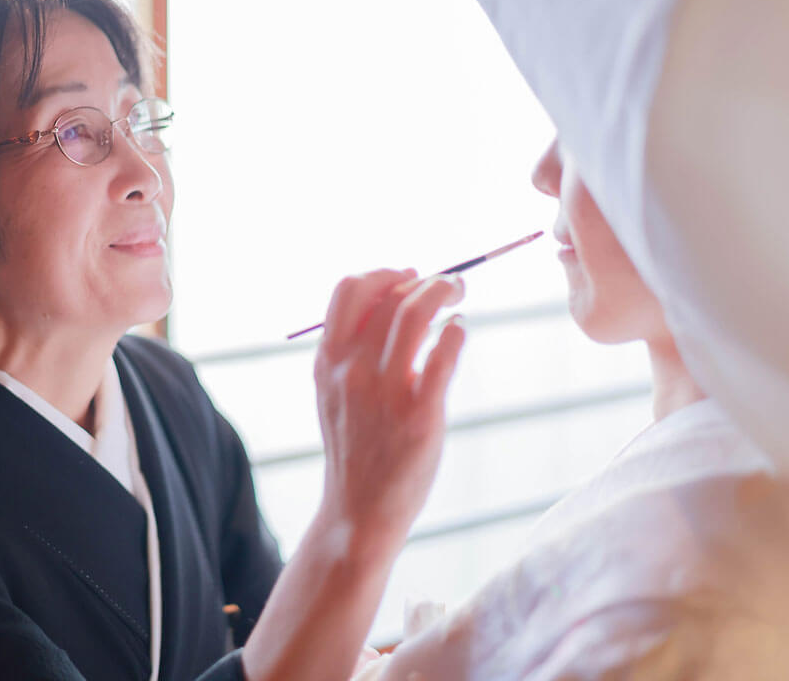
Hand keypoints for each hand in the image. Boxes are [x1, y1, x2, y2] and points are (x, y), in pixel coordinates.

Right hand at [313, 268, 466, 557]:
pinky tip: (460, 332)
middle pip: (389, 297)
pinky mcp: (420, 415)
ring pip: (415, 314)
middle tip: (447, 284)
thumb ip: (350, 353)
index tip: (407, 277)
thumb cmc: (355, 450)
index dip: (383, 275)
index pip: (348, 291)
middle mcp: (352, 371)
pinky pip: (443, 354)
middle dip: (424, 280)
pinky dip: (456, 332)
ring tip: (458, 295)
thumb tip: (390, 304)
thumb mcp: (335, 394)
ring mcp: (385, 392)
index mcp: (328, 362)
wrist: (358, 513)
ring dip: (442, 292)